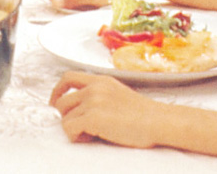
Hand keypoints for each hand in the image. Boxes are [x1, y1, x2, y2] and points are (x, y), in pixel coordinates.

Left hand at [50, 71, 166, 147]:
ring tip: (92, 134)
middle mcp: (94, 87)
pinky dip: (75, 136)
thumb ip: (100, 95)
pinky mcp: (93, 117)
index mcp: (100, 80)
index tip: (55, 104)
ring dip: (74, 128)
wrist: (161, 122)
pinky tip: (91, 138)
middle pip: (62, 101)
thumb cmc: (145, 115)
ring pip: (64, 117)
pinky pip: (69, 128)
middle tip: (82, 129)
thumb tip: (80, 109)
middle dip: (67, 117)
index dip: (57, 91)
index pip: (68, 78)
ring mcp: (93, 101)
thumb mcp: (119, 94)